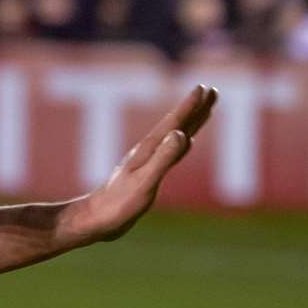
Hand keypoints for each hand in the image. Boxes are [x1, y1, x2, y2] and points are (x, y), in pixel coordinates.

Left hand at [60, 84, 217, 245]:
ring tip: (203, 110)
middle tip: (211, 90)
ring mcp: (146, 162)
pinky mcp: (145, 174)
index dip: (190, 106)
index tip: (204, 88)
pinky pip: (169, 152)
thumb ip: (163, 158)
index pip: (173, 123)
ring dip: (189, 122)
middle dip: (194, 108)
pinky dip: (180, 143)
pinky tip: (181, 142)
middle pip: (176, 125)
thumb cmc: (118, 204)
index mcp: (149, 151)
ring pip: (174, 136)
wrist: (95, 220)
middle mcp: (148, 152)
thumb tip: (181, 134)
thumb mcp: (145, 181)